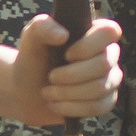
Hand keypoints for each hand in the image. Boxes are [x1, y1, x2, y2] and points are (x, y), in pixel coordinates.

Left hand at [8, 14, 123, 123]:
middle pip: (104, 65)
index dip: (90, 45)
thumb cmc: (33, 59)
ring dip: (68, 93)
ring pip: (100, 88)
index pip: (110, 32)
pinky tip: (55, 104)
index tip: (66, 55)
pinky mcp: (105, 101)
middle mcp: (108, 55)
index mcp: (95, 34)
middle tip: (50, 77)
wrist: (26, 90)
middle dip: (72, 75)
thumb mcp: (31, 38)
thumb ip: (42, 27)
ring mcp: (109, 79)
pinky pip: (98, 107)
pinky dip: (72, 108)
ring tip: (48, 92)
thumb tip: (63, 35)